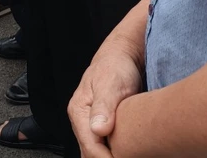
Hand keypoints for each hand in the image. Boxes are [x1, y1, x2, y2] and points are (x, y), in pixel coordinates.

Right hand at [69, 37, 144, 157]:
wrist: (121, 58)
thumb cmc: (116, 67)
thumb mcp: (111, 83)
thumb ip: (103, 106)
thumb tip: (97, 129)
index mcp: (79, 111)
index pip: (90, 146)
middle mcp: (81, 121)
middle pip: (90, 153)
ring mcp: (90, 125)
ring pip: (94, 153)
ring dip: (109, 157)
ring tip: (128, 156)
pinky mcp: (101, 128)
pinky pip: (102, 149)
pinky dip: (112, 154)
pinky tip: (125, 154)